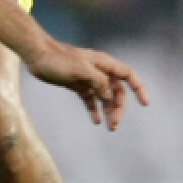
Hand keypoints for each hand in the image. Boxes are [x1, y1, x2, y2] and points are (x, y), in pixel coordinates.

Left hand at [24, 39, 149, 130]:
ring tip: (109, 126)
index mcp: (103, 64)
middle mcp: (99, 71)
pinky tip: (96, 120)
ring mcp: (88, 78)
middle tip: (114, 123)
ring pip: (105, 97)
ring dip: (109, 111)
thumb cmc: (58, 59)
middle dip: (119, 107)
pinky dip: (95, 109)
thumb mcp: (81, 70)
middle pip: (117, 91)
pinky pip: (91, 99)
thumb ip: (98, 82)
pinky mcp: (77, 85)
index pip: (128, 75)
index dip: (139, 88)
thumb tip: (108, 96)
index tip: (145, 103)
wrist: (37, 55)